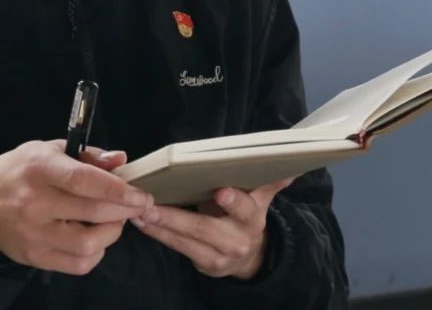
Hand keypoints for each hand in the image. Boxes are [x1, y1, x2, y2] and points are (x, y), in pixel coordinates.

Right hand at [0, 140, 152, 274]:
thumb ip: (87, 155)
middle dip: (124, 210)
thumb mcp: (47, 150)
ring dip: (111, 233)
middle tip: (137, 205)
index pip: (83, 180)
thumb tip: (121, 160)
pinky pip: (77, 264)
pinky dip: (95, 254)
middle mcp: (35, 202)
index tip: (140, 193)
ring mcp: (34, 233)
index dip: (118, 188)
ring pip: (88, 244)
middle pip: (92, 212)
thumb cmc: (18, 171)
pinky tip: (95, 239)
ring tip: (113, 221)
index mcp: (40, 168)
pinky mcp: (34, 257)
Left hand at [131, 177, 295, 279]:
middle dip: (176, 218)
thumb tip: (292, 166)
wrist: (249, 255)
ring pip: (186, 240)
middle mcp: (236, 239)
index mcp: (252, 218)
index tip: (220, 192)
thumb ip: (271, 181)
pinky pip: (178, 248)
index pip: (246, 209)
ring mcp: (219, 256)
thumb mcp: (261, 198)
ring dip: (159, 226)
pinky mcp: (204, 265)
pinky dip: (159, 234)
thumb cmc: (246, 216)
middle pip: (205, 228)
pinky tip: (142, 222)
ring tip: (139, 211)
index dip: (234, 202)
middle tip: (151, 205)